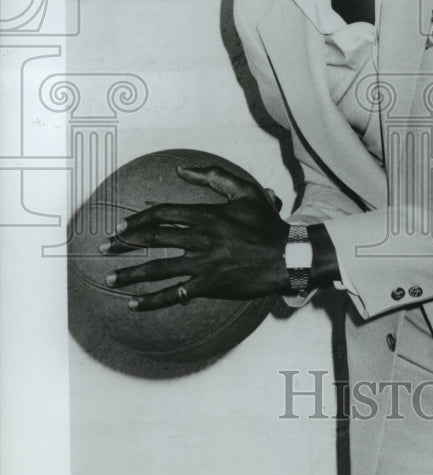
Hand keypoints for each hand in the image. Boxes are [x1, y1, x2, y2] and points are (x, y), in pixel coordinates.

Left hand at [101, 164, 289, 310]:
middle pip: (153, 239)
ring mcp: (204, 263)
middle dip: (124, 243)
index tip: (121, 227)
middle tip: (105, 248)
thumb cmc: (266, 222)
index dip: (137, 220)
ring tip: (110, 278)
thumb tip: (182, 170)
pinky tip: (134, 304)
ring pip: (158, 268)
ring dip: (130, 274)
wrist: (286, 256)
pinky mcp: (209, 285)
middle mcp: (200, 238)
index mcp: (206, 215)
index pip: (162, 214)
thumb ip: (215, 176)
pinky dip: (152, 300)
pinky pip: (175, 294)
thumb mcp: (246, 190)